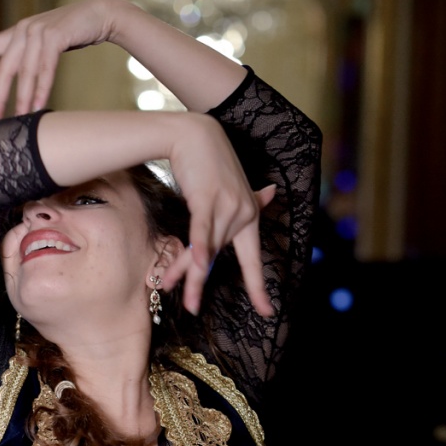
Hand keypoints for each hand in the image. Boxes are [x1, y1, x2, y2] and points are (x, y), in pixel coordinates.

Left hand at [0, 0, 123, 121]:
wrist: (98, 15)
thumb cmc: (72, 33)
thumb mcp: (45, 44)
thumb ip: (30, 58)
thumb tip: (22, 85)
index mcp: (15, 33)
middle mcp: (22, 31)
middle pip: (4, 69)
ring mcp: (38, 32)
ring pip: (26, 73)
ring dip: (23, 99)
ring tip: (19, 120)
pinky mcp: (56, 36)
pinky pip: (46, 68)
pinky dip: (42, 88)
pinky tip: (39, 105)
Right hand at [162, 117, 275, 316]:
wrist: (196, 133)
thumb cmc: (212, 161)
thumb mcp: (235, 184)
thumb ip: (251, 197)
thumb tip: (271, 192)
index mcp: (249, 217)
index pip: (254, 259)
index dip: (259, 286)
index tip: (267, 311)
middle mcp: (242, 215)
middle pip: (218, 258)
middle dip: (201, 285)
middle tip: (193, 310)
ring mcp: (227, 207)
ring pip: (206, 248)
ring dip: (186, 271)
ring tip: (174, 294)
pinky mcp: (207, 199)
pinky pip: (203, 229)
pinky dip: (200, 247)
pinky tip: (198, 265)